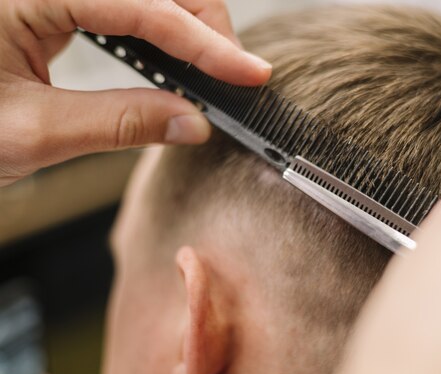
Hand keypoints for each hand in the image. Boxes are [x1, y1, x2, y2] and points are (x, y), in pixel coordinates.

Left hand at [0, 0, 271, 185]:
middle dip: (202, 24)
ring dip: (184, 23)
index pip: (141, 5)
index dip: (204, 44)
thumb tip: (194, 122)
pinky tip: (172, 56)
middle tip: (231, 75)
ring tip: (209, 69)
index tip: (249, 73)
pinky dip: (157, 26)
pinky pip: (122, 2)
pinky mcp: (51, 1)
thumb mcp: (32, 134)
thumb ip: (122, 124)